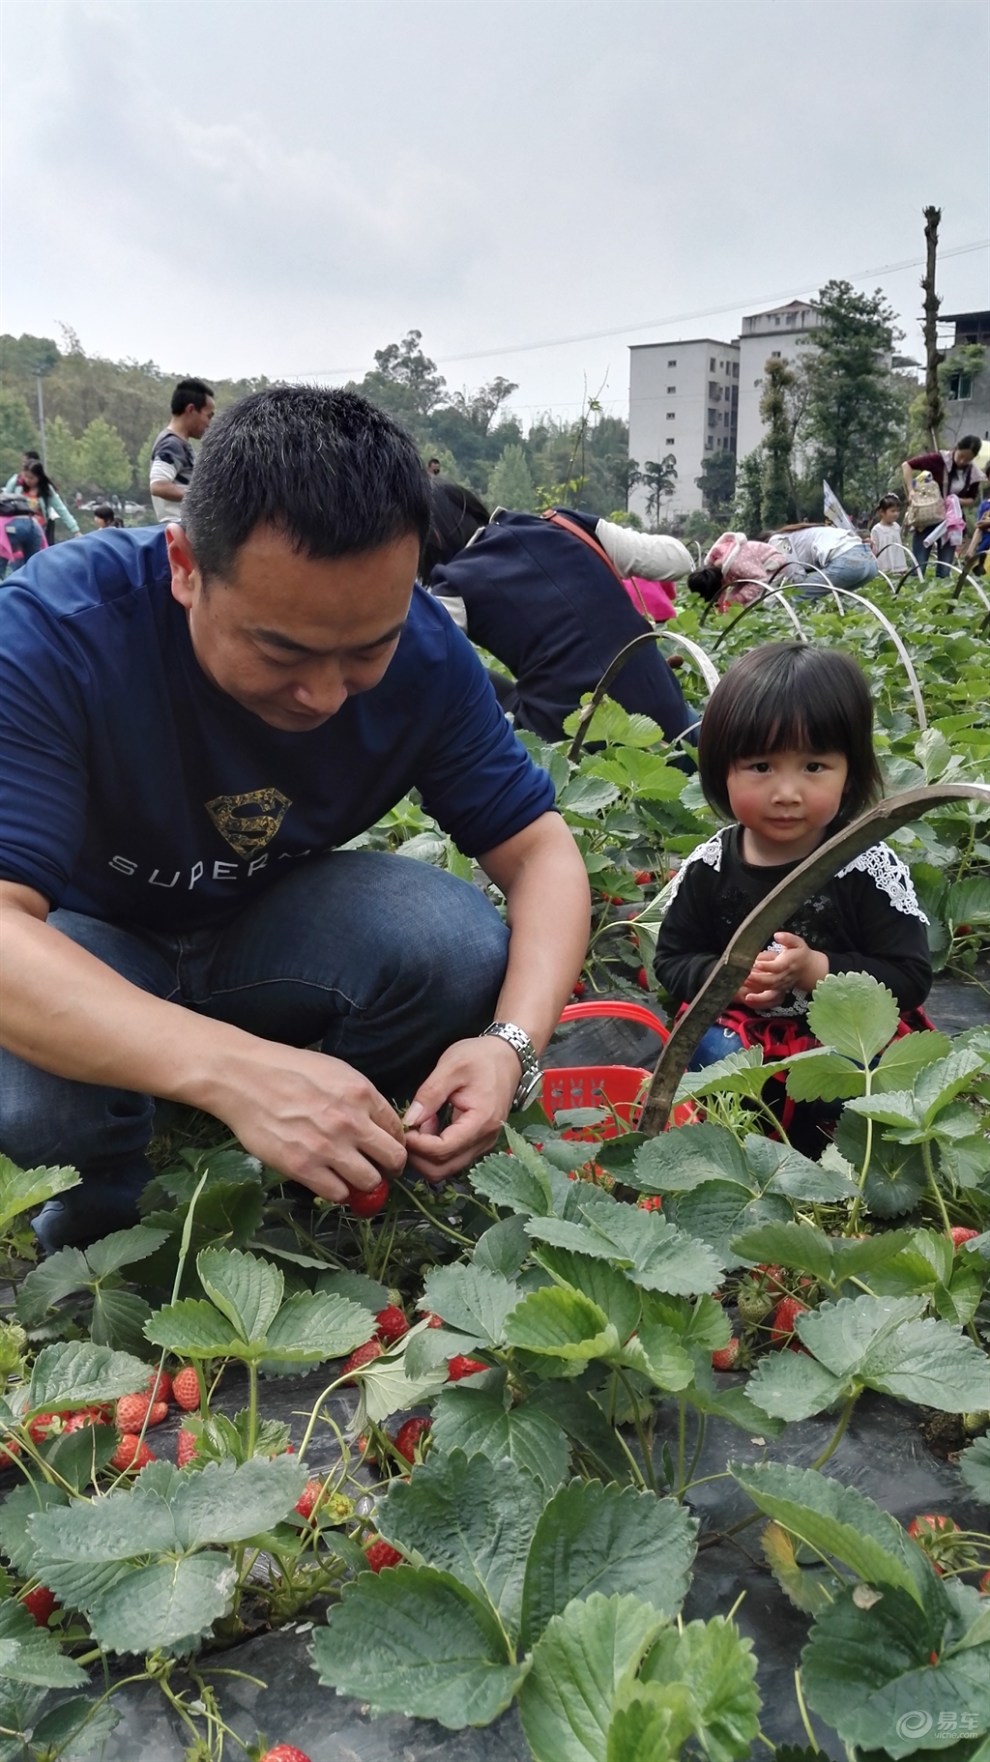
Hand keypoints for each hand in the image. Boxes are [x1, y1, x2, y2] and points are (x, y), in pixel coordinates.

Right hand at [218, 1046, 406, 1203]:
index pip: (397, 1130)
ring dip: (365, 1183)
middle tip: (379, 1170)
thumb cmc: (287, 1070)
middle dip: (390, 1168)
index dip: (394, 1143)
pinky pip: (338, 1193)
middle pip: (393, 1159)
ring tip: (353, 1178)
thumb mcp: (335, 1071)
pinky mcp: (303, 1167)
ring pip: (369, 1182)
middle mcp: (351, 1122)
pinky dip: (339, 1192)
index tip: (386, 1150)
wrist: (244, 1078)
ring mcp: (328, 1147)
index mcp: (362, 1094)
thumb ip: (360, 1098)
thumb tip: (378, 1123)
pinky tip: (330, 1182)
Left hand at [401, 1034, 521, 1182]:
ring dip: (425, 1153)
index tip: (403, 1127)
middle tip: (407, 1129)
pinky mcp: (478, 1143)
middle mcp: (485, 1140)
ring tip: (421, 1123)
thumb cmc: (480, 1058)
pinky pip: (452, 1158)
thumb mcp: (451, 1067)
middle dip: (417, 1155)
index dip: (417, 1145)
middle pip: (443, 1169)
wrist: (508, 1057)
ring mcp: (483, 1145)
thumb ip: (429, 1095)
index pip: (443, 1150)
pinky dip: (434, 1149)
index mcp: (481, 1121)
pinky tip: (430, 1125)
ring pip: (446, 1168)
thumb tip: (409, 1121)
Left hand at [740, 932, 826, 1009]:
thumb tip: (777, 935)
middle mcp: (785, 975)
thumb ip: (787, 938)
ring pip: (768, 988)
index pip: (777, 966)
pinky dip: (758, 997)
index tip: (756, 963)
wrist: (809, 969)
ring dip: (755, 987)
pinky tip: (746, 996)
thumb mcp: (797, 942)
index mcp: (788, 963)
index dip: (767, 966)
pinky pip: (768, 996)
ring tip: (741, 983)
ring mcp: (781, 984)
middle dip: (757, 979)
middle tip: (744, 975)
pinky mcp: (778, 989)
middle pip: (771, 980)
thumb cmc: (800, 954)